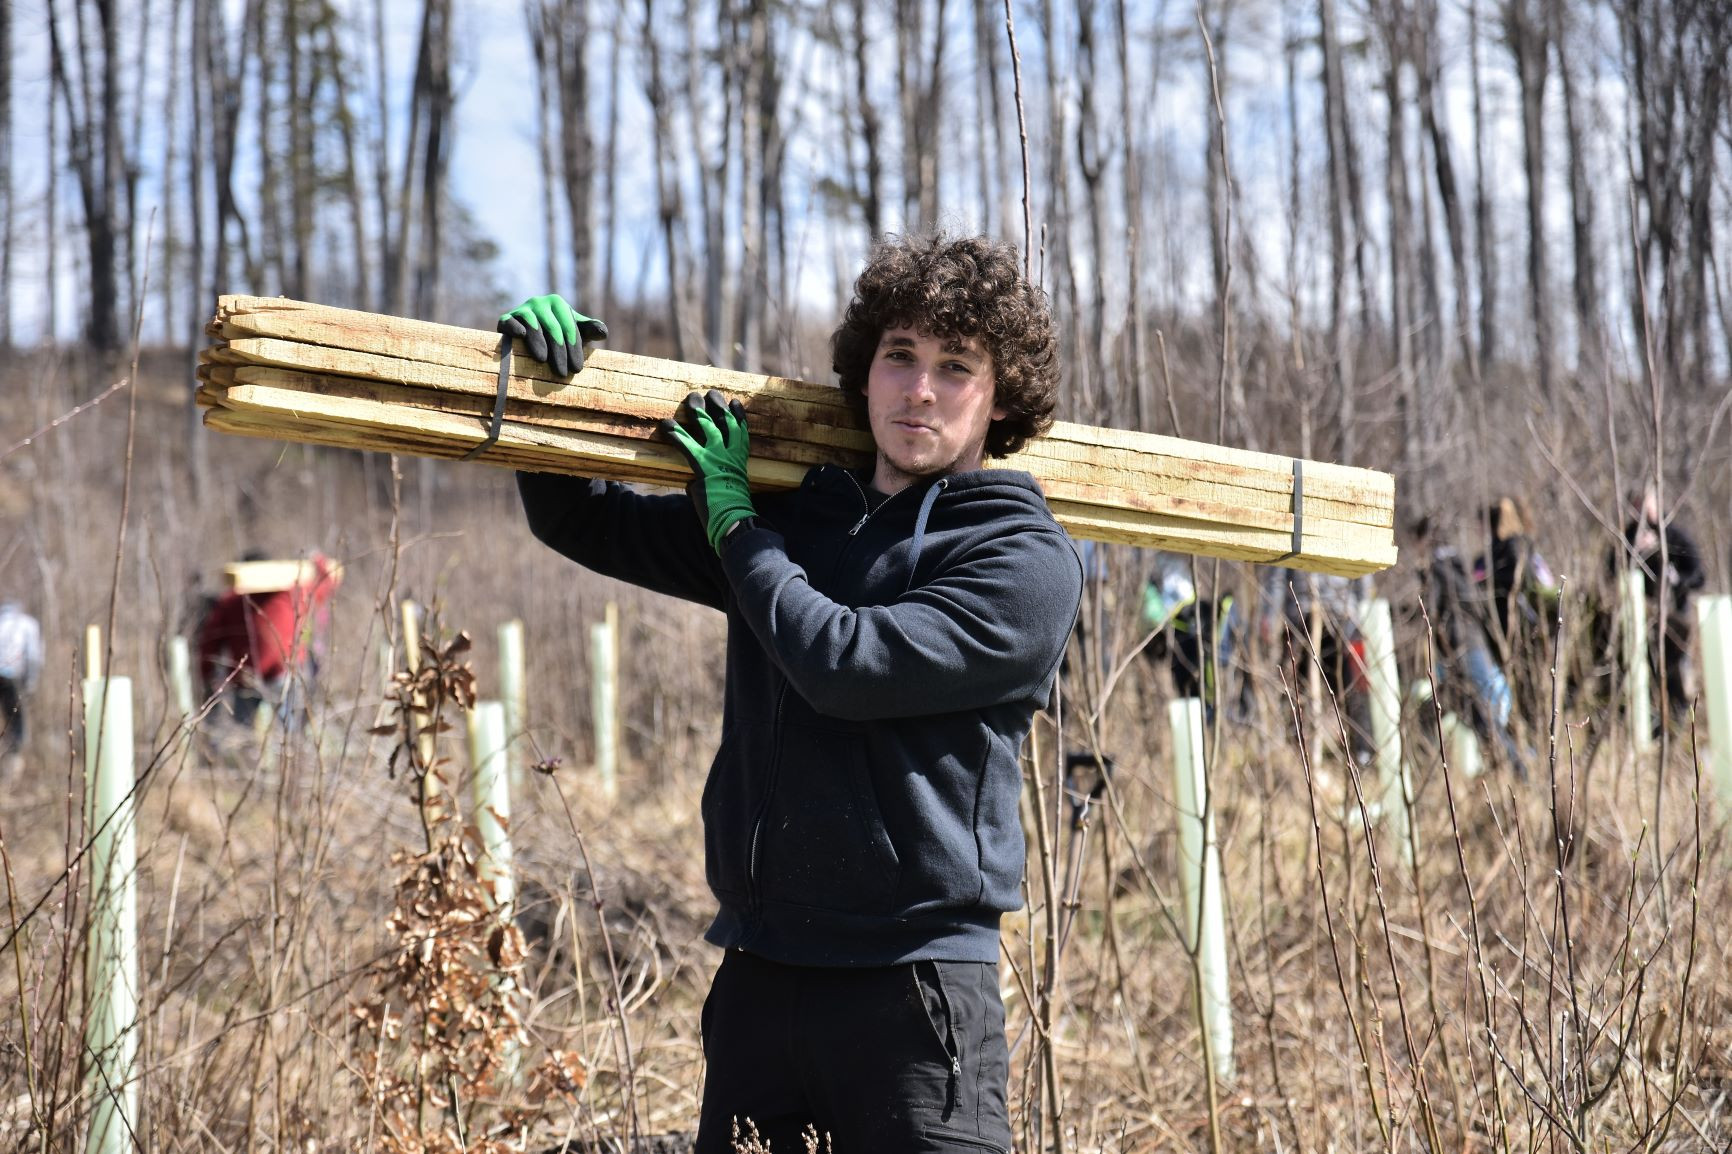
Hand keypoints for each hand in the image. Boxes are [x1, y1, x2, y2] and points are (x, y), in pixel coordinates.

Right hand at [497, 294, 608, 376]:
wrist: (530, 340)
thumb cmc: (560, 337)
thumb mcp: (577, 333)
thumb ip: (590, 330)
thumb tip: (603, 332)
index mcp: (557, 303)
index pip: (568, 327)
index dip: (574, 348)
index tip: (577, 369)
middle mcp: (539, 303)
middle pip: (552, 328)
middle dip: (559, 351)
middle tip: (562, 373)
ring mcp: (522, 310)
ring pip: (532, 324)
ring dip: (538, 342)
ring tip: (543, 360)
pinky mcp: (505, 319)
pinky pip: (509, 321)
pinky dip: (514, 327)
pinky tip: (521, 336)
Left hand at [659, 390, 756, 551]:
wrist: (735, 521)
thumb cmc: (733, 512)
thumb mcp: (732, 491)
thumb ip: (718, 480)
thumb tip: (695, 483)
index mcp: (741, 460)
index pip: (742, 431)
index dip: (738, 415)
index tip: (734, 402)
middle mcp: (732, 455)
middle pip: (726, 422)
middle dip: (717, 405)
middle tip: (710, 393)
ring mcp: (719, 458)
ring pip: (709, 427)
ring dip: (698, 411)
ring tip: (690, 399)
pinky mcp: (704, 466)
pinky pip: (688, 445)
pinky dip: (677, 434)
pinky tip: (666, 425)